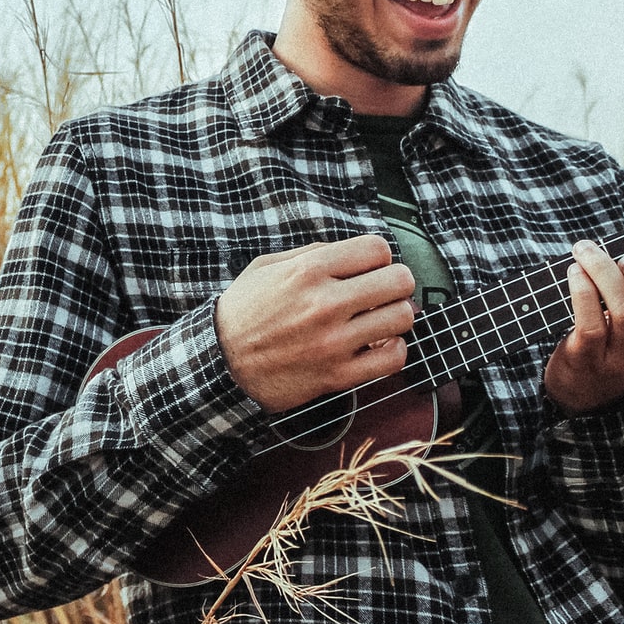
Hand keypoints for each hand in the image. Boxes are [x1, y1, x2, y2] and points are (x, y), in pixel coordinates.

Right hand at [215, 235, 414, 412]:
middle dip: (395, 283)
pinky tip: (376, 345)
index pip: (378, 249)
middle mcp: (324, 303)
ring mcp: (334, 341)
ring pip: (402, 318)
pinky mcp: (338, 374)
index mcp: (308, 271)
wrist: (221, 362)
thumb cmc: (244, 312)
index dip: (378, 257)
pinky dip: (393, 350)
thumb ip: (312, 254)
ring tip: (378, 319)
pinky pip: (393, 358)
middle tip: (382, 292)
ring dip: (395, 316)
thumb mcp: (267, 267)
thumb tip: (353, 253)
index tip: (369, 269)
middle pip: (400, 281)